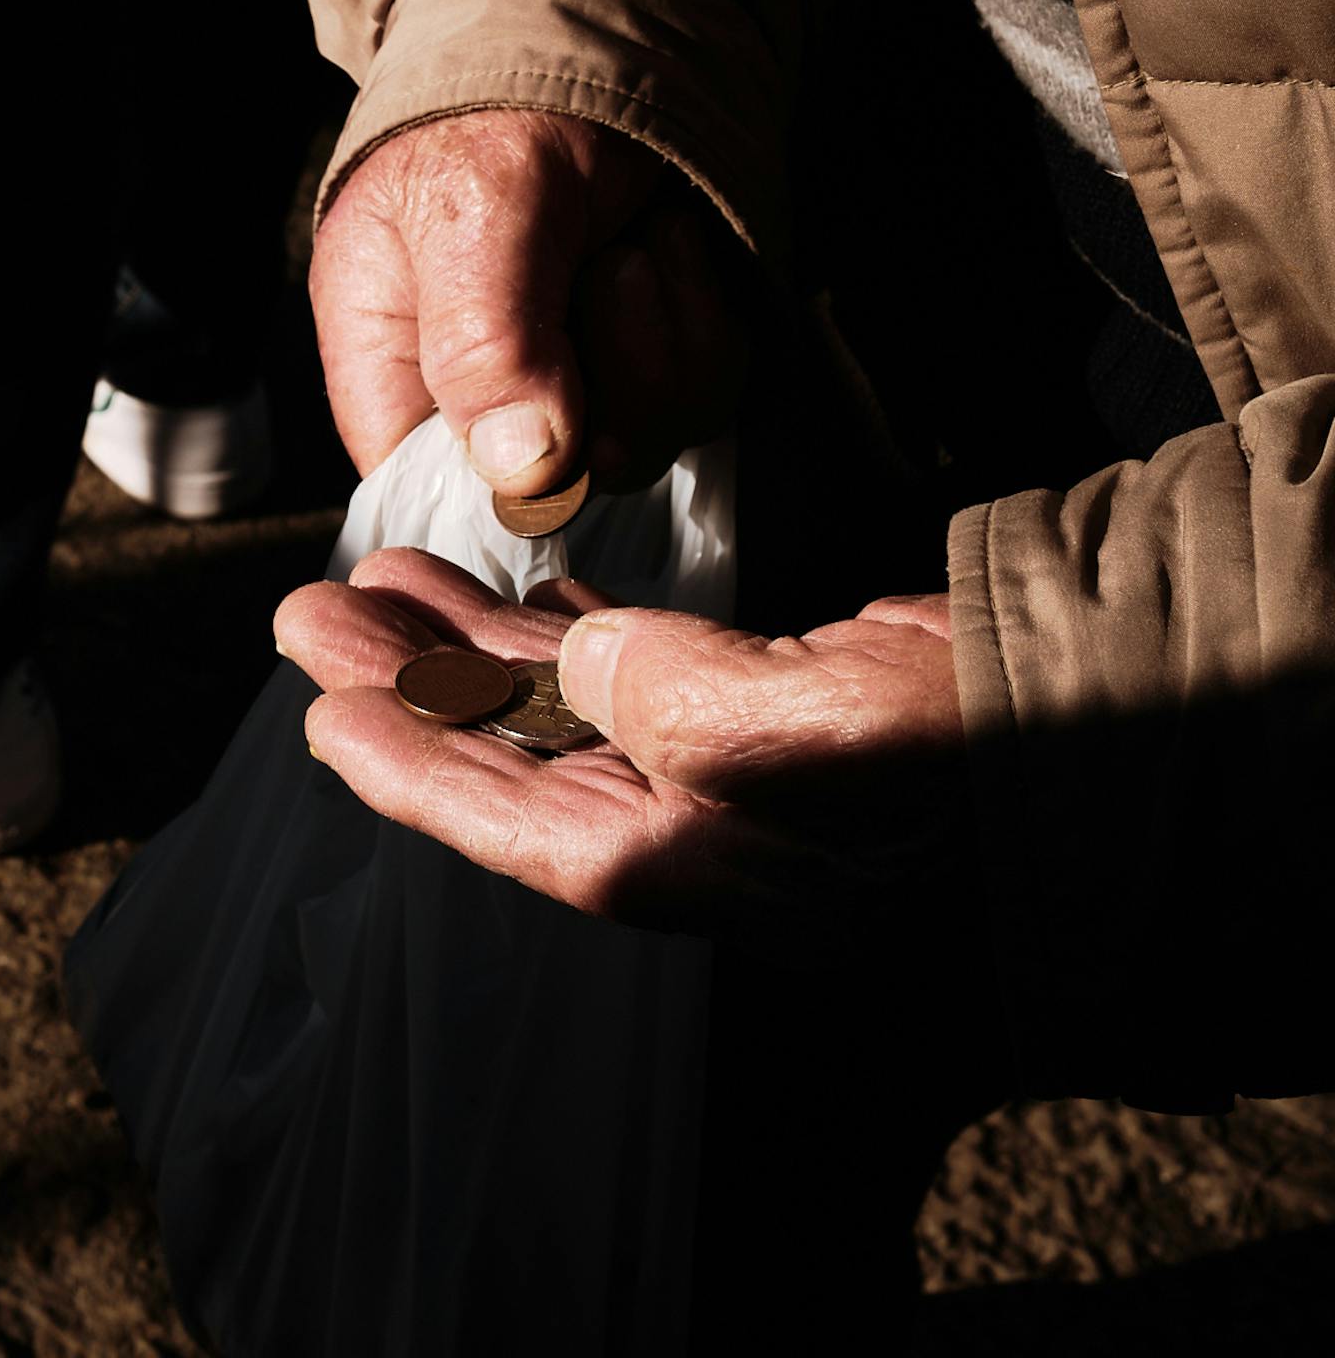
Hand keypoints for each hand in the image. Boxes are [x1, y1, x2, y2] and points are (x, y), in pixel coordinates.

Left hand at [272, 547, 972, 950]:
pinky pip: (626, 668)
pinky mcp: (758, 699)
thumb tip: (590, 657)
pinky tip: (516, 591)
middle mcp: (690, 821)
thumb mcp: (816, 730)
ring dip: (467, 639)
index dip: (406, 764)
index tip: (318, 708)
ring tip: (381, 578)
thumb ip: (675, 701)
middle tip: (312, 611)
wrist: (1123, 718)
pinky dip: (563, 627)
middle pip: (507, 752)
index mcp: (694, 858)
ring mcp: (721, 761)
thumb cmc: (980, 748)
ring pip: (555, 700)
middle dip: (407, 681)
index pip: (511, 822)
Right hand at [309, 110, 744, 488]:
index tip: (560, 413)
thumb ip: (487, 337)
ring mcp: (571, 392)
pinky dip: (703, 314)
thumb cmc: (500, 110)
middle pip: (561, 480)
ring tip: (630, 236)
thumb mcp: (479, 203)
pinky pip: (702, 397)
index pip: (429, 494)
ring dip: (665, 328)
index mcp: (389, 370)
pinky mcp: (649, 372)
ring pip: (646, 441)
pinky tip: (667, 244)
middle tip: (603, 264)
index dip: (503, 480)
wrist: (605, 34)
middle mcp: (477, 401)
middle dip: (612, 369)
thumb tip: (521, 474)